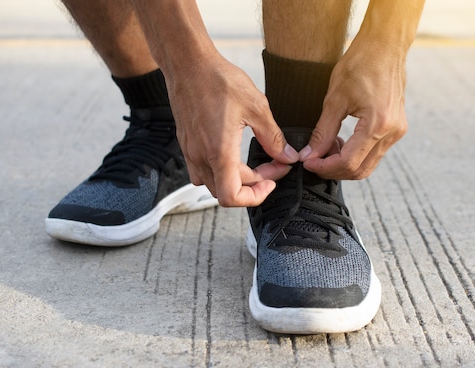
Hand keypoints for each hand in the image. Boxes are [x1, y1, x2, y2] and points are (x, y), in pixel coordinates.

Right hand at [167, 53, 298, 206]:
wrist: (188, 63)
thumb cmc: (218, 80)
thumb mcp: (256, 107)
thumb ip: (273, 138)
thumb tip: (287, 157)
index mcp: (219, 152)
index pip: (231, 197)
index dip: (255, 197)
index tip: (272, 181)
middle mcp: (200, 157)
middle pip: (226, 191)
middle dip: (254, 184)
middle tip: (275, 164)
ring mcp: (190, 152)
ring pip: (214, 184)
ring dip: (236, 180)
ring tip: (255, 163)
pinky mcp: (186, 144)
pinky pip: (202, 171)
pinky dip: (221, 171)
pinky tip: (233, 154)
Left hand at [299, 39, 408, 179]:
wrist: (385, 45)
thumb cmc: (360, 64)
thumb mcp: (335, 98)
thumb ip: (323, 132)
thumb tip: (310, 155)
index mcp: (377, 125)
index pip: (348, 162)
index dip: (324, 167)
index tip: (307, 162)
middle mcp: (392, 132)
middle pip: (360, 170)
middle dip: (333, 170)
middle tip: (313, 159)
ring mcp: (397, 131)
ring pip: (368, 165)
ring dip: (344, 163)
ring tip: (325, 148)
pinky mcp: (396, 128)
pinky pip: (374, 153)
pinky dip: (355, 154)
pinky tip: (340, 142)